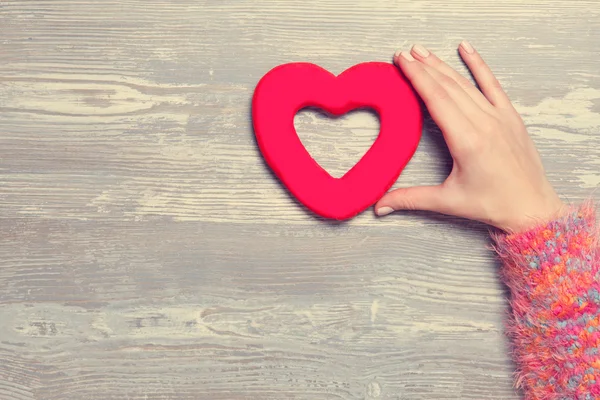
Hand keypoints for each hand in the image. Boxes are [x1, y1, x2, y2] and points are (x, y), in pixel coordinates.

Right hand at [375, 42, 564, 232]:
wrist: (532, 208)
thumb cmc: (493, 204)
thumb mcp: (447, 202)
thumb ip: (410, 199)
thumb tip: (379, 205)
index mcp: (467, 141)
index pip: (436, 99)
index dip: (417, 77)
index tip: (402, 61)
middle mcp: (484, 123)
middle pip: (448, 86)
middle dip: (424, 66)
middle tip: (404, 53)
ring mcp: (500, 117)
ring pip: (466, 83)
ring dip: (442, 65)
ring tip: (423, 51)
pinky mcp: (510, 117)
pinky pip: (492, 84)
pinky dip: (479, 65)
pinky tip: (466, 49)